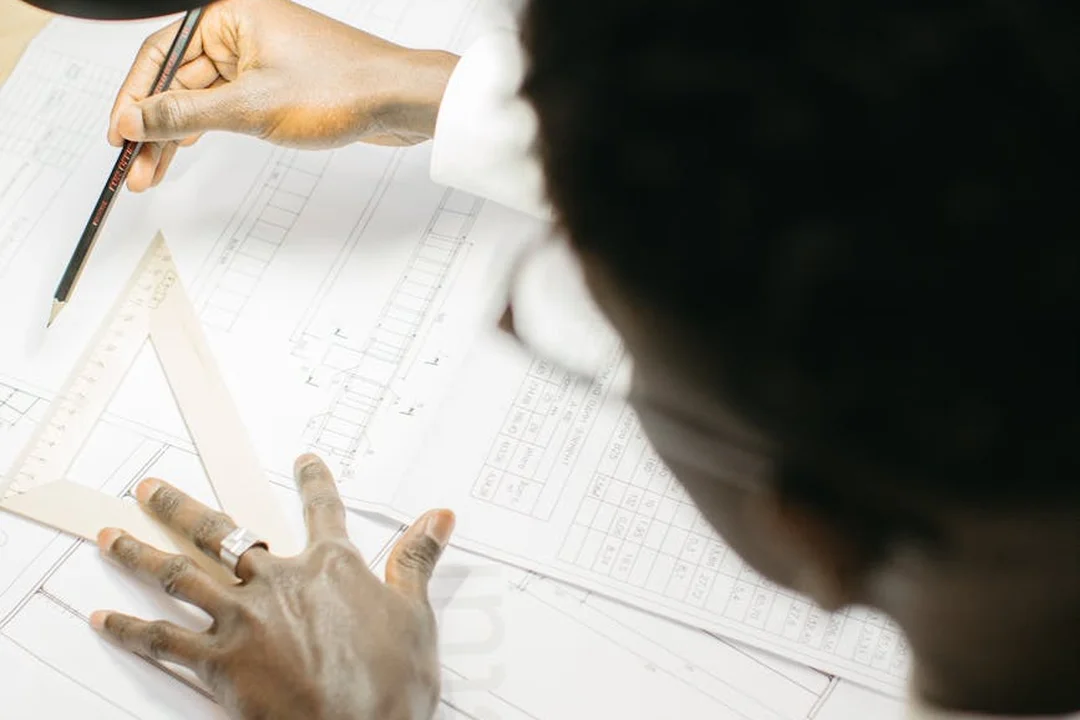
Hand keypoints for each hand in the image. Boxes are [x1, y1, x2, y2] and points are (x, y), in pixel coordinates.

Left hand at [90, 454, 453, 719]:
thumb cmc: (391, 683)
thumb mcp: (416, 615)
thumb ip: (416, 560)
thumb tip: (439, 517)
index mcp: (330, 567)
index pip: (323, 510)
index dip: (316, 482)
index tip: (306, 461)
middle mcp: (278, 583)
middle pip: (222, 533)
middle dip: (181, 507)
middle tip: (150, 488)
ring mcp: (243, 621)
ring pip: (180, 575)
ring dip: (139, 553)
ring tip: (111, 535)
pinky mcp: (219, 664)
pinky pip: (163, 642)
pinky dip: (130, 630)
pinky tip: (105, 618)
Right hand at [108, 0, 459, 190]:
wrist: (400, 100)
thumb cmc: (341, 87)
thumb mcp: (251, 108)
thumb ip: (186, 114)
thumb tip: (136, 119)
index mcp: (229, 15)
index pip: (159, 53)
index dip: (133, 98)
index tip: (118, 134)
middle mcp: (241, 29)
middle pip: (177, 79)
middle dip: (154, 126)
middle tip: (134, 167)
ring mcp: (260, 57)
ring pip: (202, 97)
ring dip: (178, 135)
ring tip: (154, 174)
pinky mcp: (277, 82)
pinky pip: (229, 105)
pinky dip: (209, 129)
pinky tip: (187, 151)